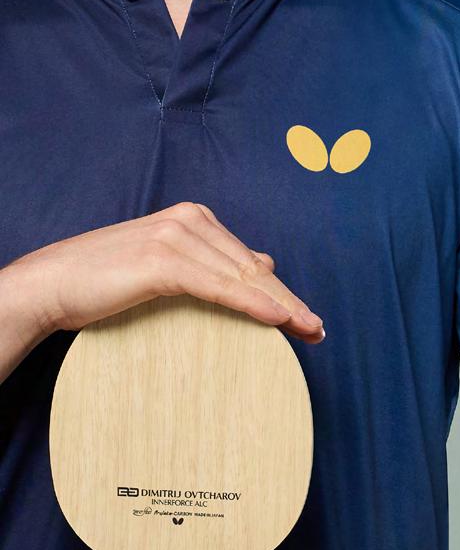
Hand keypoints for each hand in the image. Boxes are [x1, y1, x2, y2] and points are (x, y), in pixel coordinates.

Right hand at [0, 202, 323, 347]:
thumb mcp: (167, 266)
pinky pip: (218, 286)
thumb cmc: (105, 281)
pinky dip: (251, 303)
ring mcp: (177, 236)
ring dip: (279, 307)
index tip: (307, 319)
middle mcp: (190, 219)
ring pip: (242, 277)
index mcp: (194, 218)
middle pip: (252, 268)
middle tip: (317, 331)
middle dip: (288, 301)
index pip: (248, 260)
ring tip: (307, 330)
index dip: (280, 291)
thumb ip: (211, 262)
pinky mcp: (163, 260)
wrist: (51, 284)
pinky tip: (277, 320)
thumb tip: (263, 262)